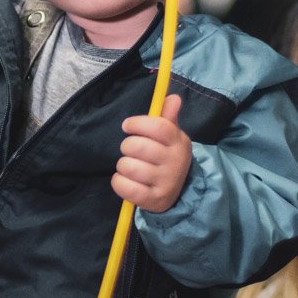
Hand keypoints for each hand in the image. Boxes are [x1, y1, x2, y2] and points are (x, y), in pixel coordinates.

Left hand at [113, 94, 191, 212]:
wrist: (176, 191)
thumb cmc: (166, 157)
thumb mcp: (170, 137)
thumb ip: (167, 117)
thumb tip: (172, 97)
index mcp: (178, 142)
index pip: (158, 126)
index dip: (137, 123)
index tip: (127, 126)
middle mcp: (176, 162)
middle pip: (138, 146)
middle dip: (127, 146)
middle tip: (131, 150)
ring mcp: (166, 182)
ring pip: (128, 166)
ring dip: (123, 165)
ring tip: (130, 167)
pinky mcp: (155, 200)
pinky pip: (125, 187)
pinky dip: (118, 182)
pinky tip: (125, 180)